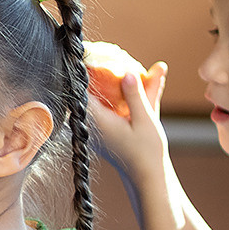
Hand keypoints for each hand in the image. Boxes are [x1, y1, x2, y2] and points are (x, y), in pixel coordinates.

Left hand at [89, 60, 168, 186]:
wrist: (147, 178)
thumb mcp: (146, 119)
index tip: (83, 52)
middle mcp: (93, 124)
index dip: (82, 71)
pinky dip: (112, 95)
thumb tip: (127, 72)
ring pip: (95, 100)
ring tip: (105, 62)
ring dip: (101, 84)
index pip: (81, 91)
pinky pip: (104, 108)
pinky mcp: (104, 132)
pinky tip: (123, 82)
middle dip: (90, 74)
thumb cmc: (147, 152)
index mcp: (98, 120)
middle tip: (93, 51)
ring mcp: (97, 129)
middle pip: (85, 93)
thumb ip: (137, 95)